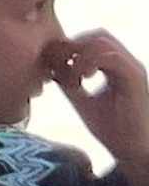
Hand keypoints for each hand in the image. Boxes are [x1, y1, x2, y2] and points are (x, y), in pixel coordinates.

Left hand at [55, 30, 148, 178]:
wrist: (132, 150)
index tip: (51, 63)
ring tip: (70, 74)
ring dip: (79, 53)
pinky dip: (90, 62)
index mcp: (115, 67)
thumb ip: (69, 82)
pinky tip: (81, 78)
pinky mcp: (135, 77)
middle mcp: (126, 63)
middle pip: (96, 35)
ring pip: (103, 40)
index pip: (91, 41)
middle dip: (72, 45)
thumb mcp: (82, 101)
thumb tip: (49, 67)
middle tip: (57, 64)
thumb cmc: (112, 129)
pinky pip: (111, 56)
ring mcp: (132, 68)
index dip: (68, 46)